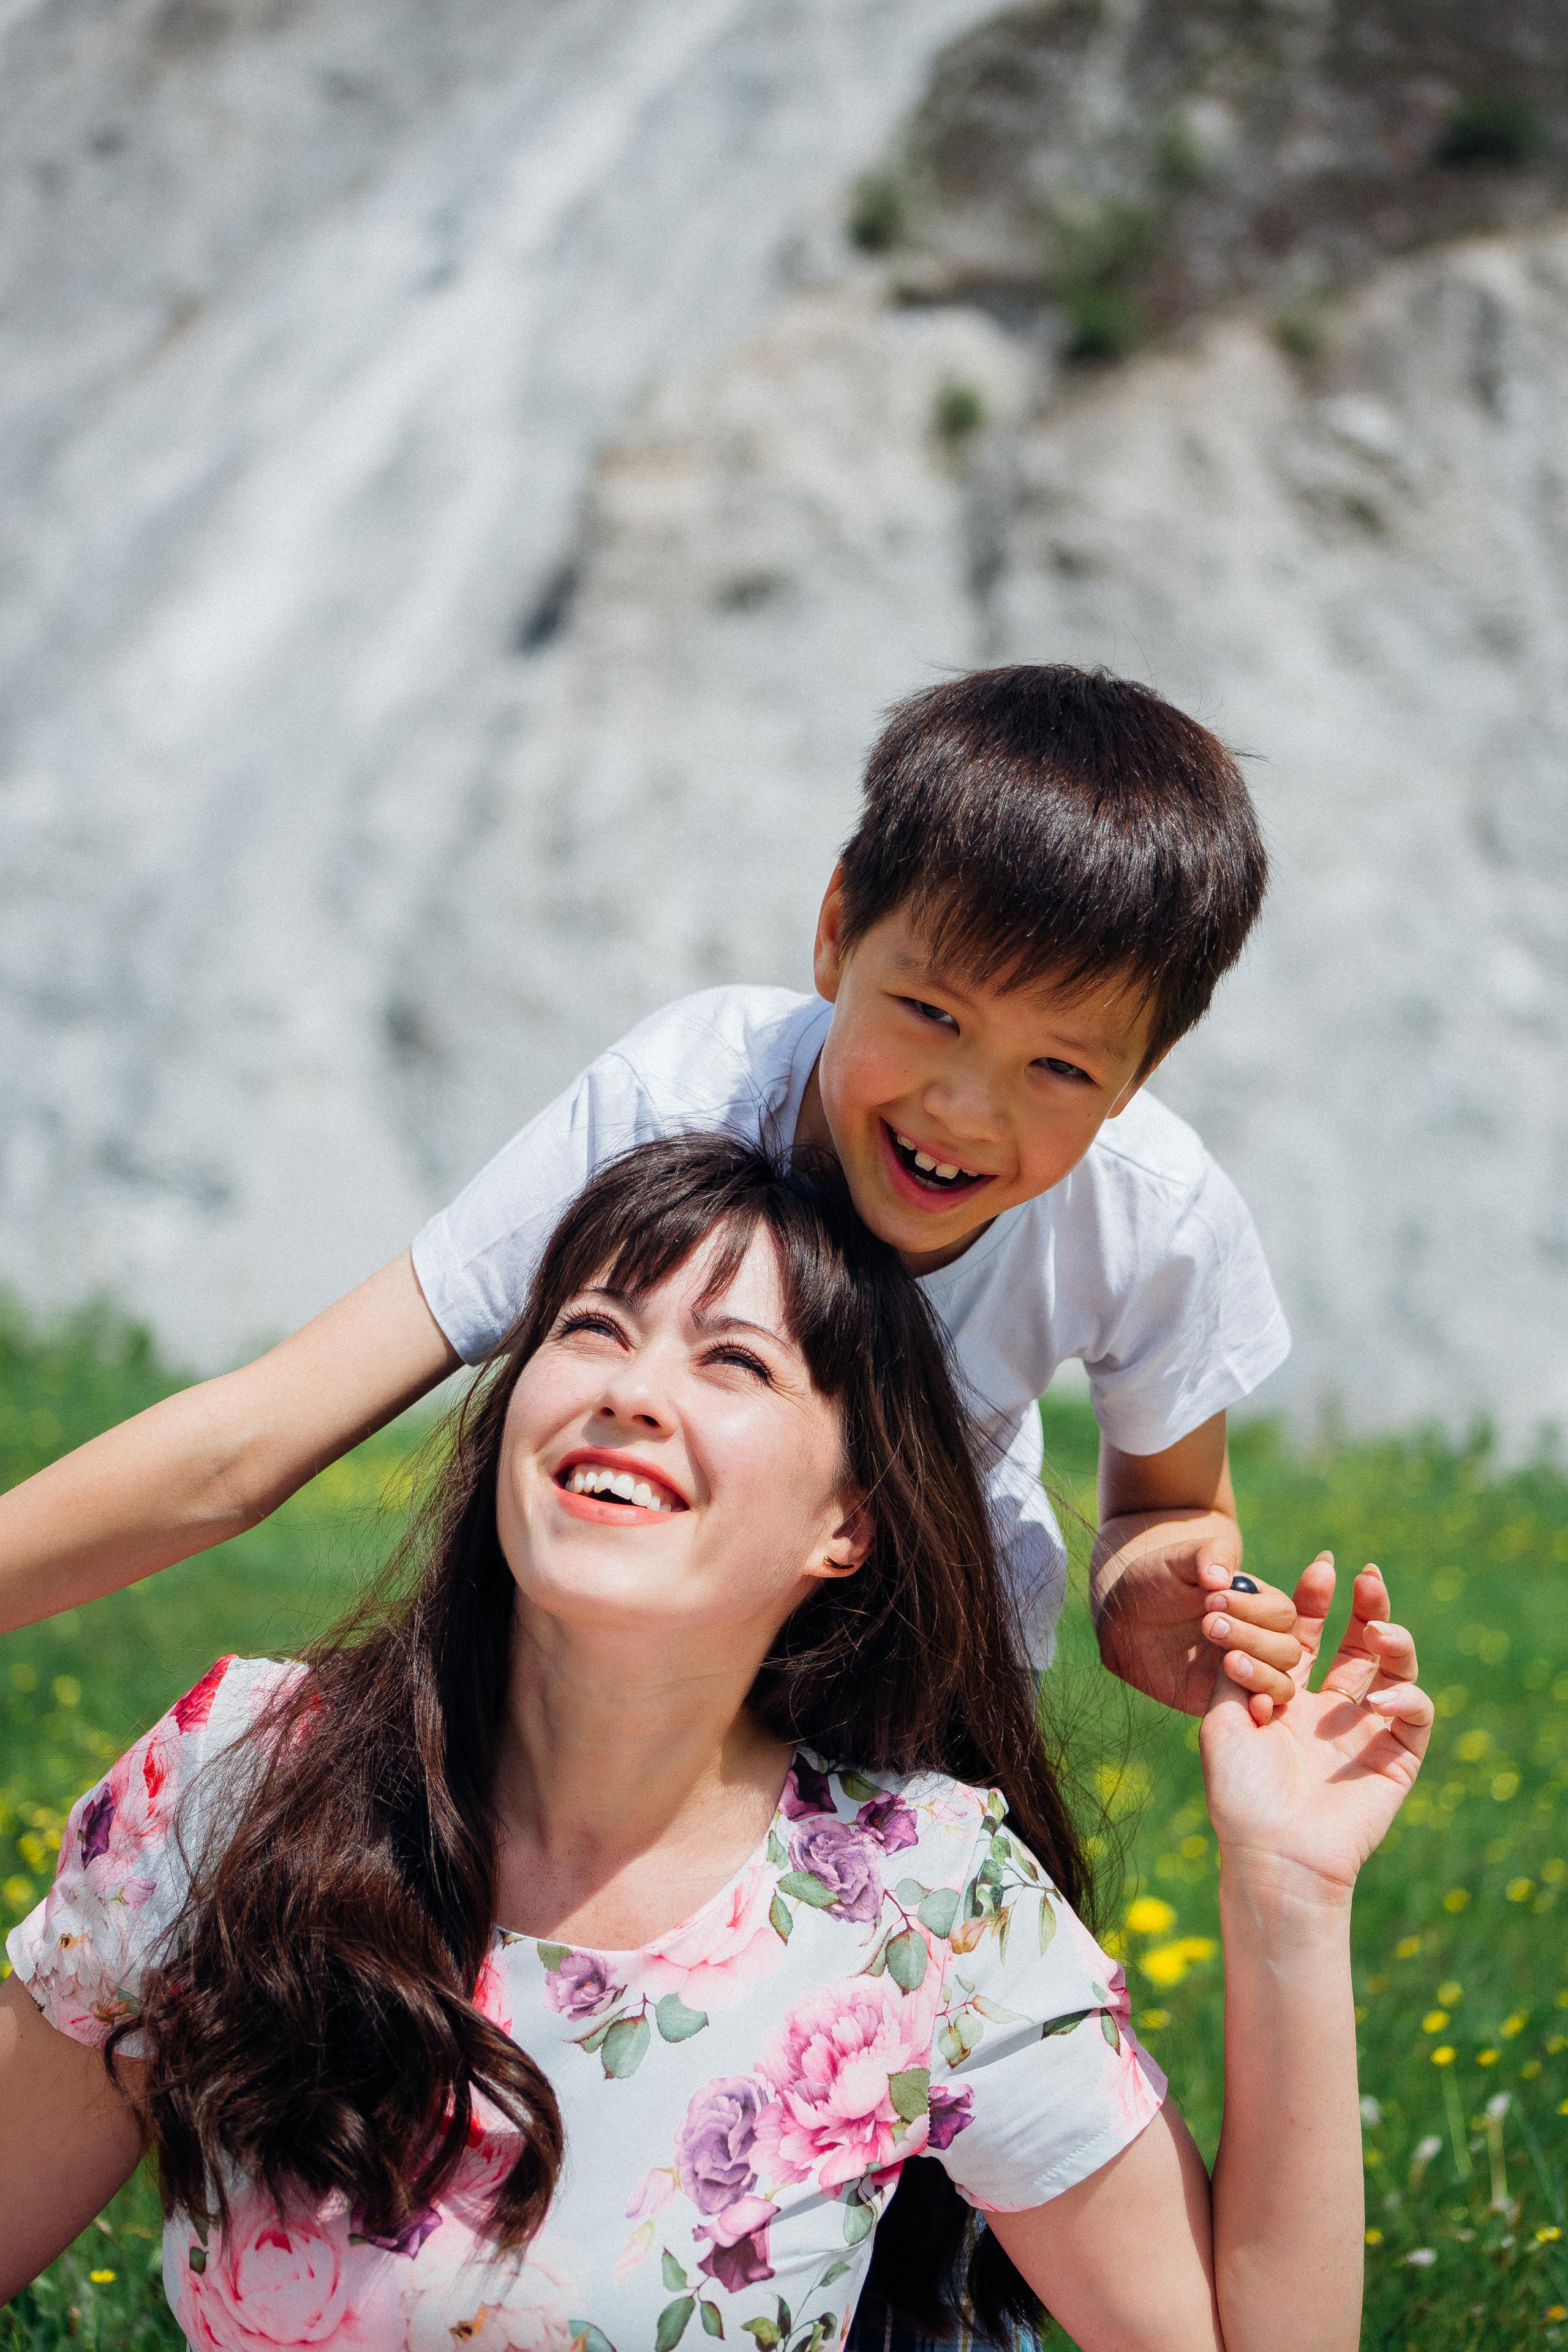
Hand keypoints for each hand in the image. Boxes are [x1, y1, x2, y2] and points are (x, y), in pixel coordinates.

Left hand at [1093, 1512, 1305, 1721]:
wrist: (1125, 1618)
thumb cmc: (1158, 1581)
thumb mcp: (1179, 1559)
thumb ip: (1207, 1555)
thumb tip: (1223, 1577)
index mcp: (1258, 1605)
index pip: (1280, 1612)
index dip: (1253, 1609)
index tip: (1212, 1599)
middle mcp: (1261, 1640)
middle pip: (1287, 1649)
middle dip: (1252, 1637)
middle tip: (1208, 1624)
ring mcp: (1247, 1672)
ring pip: (1281, 1682)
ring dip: (1259, 1672)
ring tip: (1226, 1660)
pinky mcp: (1228, 1700)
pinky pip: (1257, 1712)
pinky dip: (1260, 1708)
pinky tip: (1250, 1702)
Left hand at [1200, 1560, 1431, 1896]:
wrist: (1272, 1852)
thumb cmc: (1239, 1792)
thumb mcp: (1222, 1719)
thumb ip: (1234, 1666)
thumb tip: (1236, 1611)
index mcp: (1289, 1698)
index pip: (1308, 1636)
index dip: (1316, 1600)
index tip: (1320, 1566)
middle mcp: (1330, 1710)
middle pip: (1358, 1644)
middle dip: (1366, 1605)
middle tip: (1365, 1576)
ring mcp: (1366, 1732)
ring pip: (1396, 1671)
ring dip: (1394, 1640)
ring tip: (1379, 1628)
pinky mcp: (1397, 1760)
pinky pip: (1415, 1716)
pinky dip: (1407, 1699)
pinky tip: (1379, 1703)